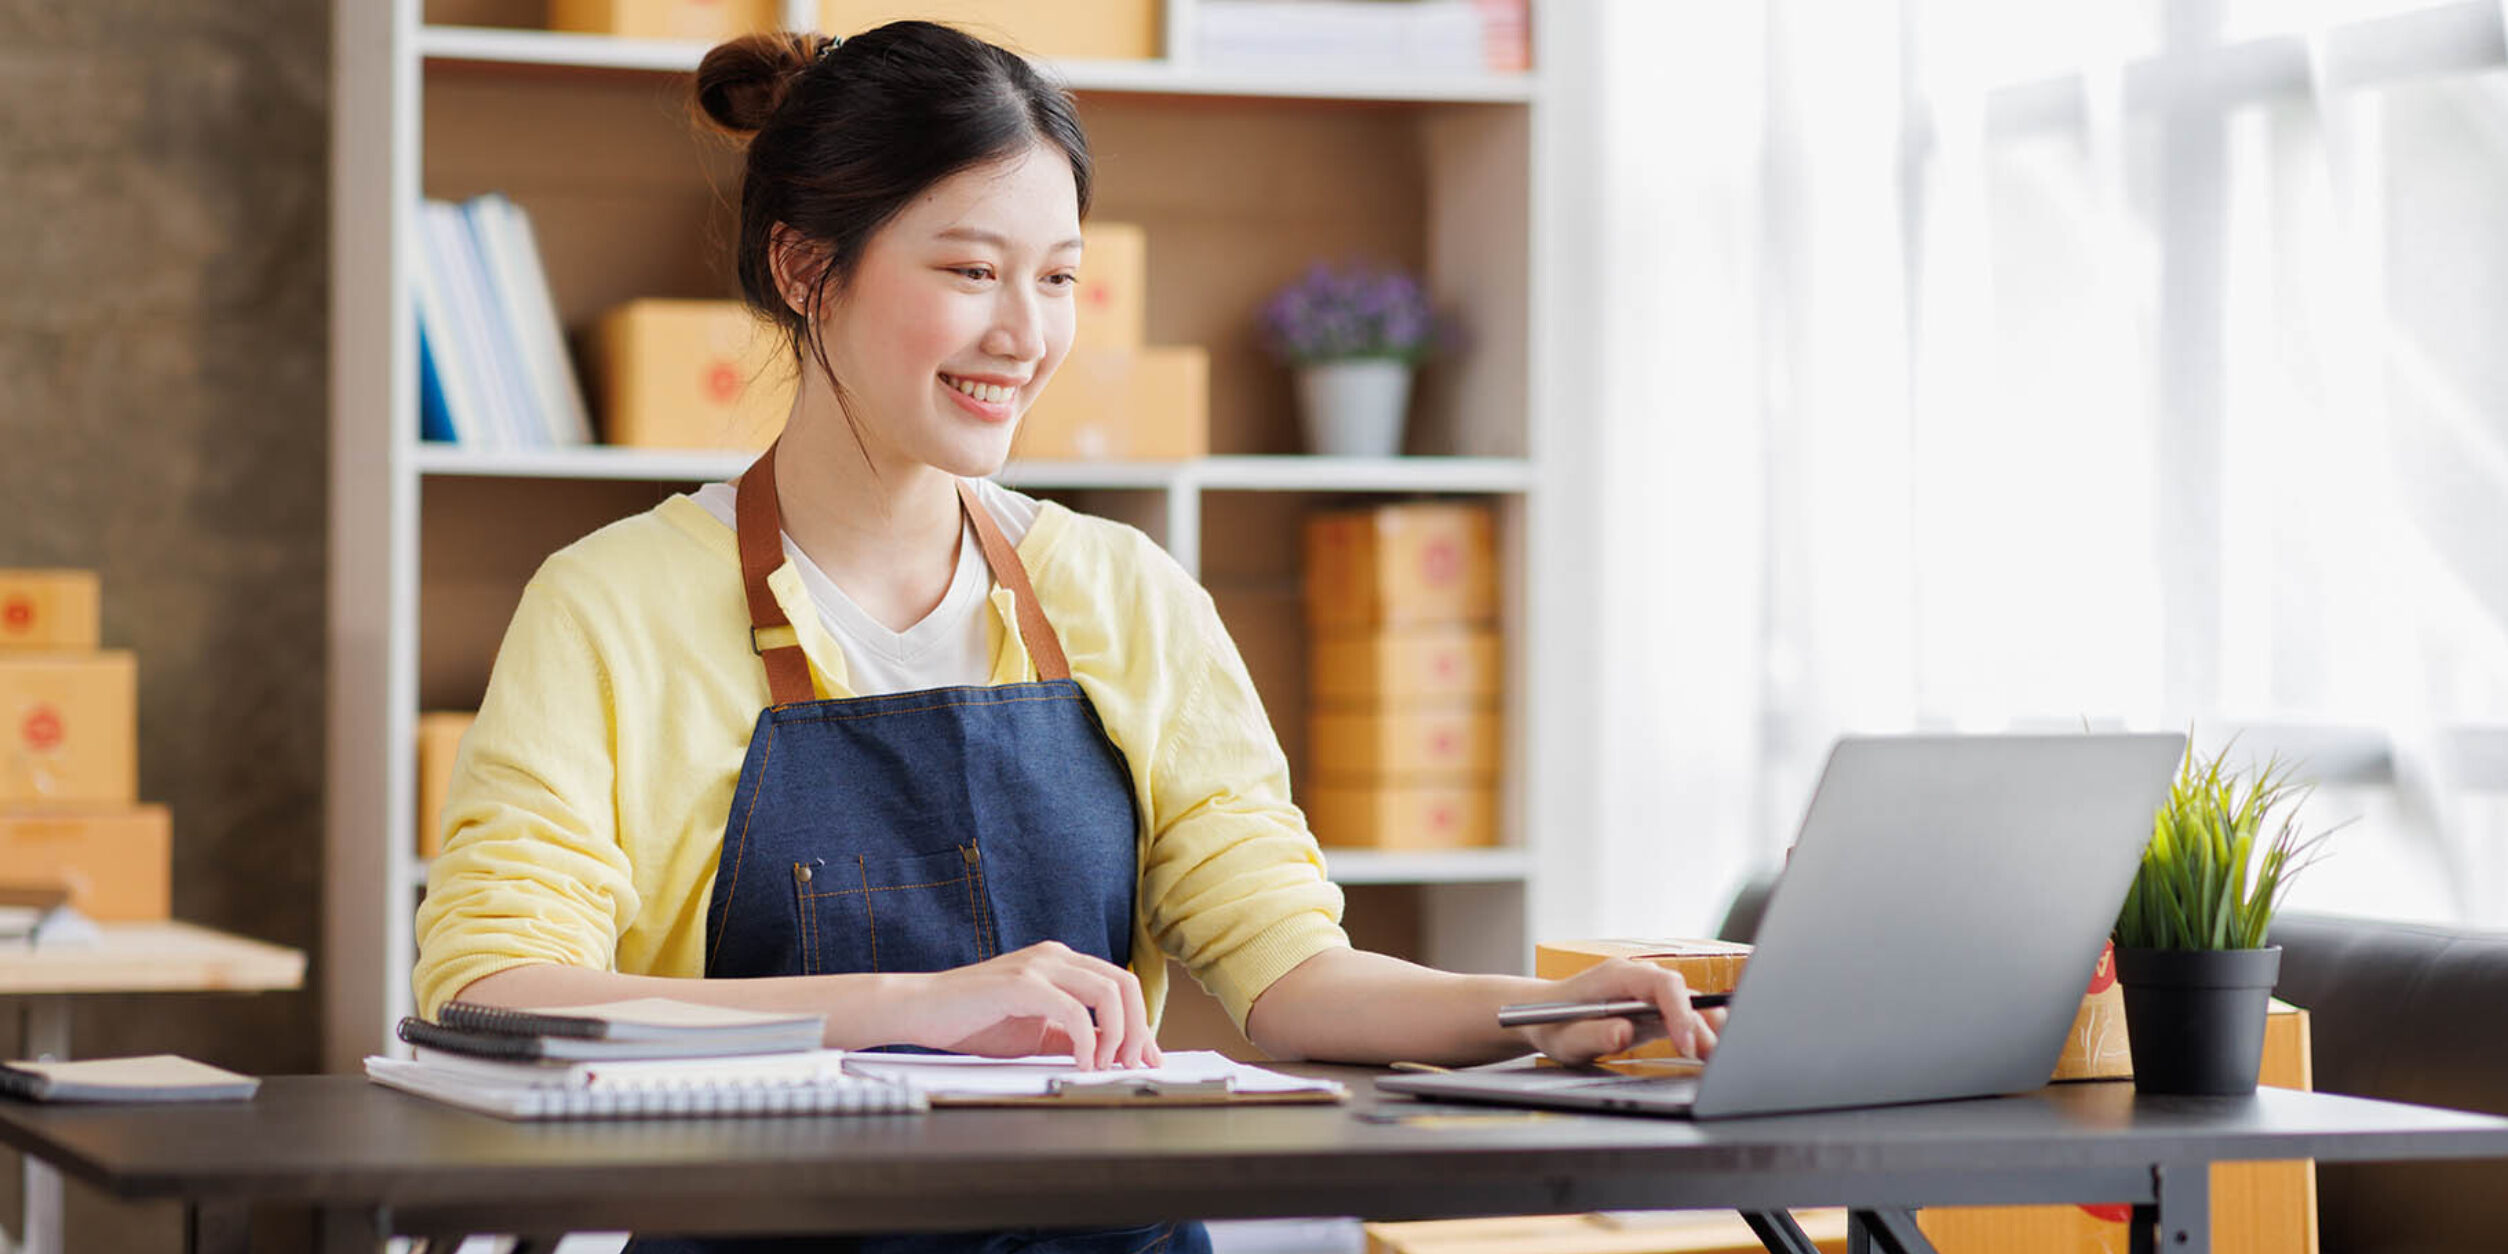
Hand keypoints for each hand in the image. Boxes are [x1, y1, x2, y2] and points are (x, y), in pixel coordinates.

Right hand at [888, 941, 1160, 1070]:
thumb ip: (1071, 1037)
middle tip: (1131, 1065)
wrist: (921, 1010)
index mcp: (1062, 964)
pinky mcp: (1022, 983)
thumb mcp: (1035, 1033)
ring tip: (1105, 1067)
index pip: (1120, 985)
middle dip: (1138, 1029)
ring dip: (1117, 1036)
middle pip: (1125, 984)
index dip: (1142, 1024)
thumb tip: (1113, 1054)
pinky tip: (1082, 1064)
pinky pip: (1074, 1011)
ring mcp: (1039, 965)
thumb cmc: (972, 1021)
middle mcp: (1056, 956)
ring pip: (1109, 992)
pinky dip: (1087, 1042)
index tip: (1148, 1059)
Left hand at [1517, 958, 1725, 1066]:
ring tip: (1714, 1057)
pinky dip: (1697, 1031)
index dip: (1680, 1011)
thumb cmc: (1552, 1025)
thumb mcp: (1567, 1037)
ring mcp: (1645, 992)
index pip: (1662, 984)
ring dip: (1704, 1027)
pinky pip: (1681, 1014)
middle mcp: (1636, 979)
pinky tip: (1708, 1050)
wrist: (1539, 1018)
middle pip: (1681, 993)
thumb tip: (1624, 1032)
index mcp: (1617, 975)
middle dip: (1699, 1024)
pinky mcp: (1651, 1009)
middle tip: (1710, 1057)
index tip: (1685, 1042)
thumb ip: (1595, 1034)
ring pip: (1687, 1003)